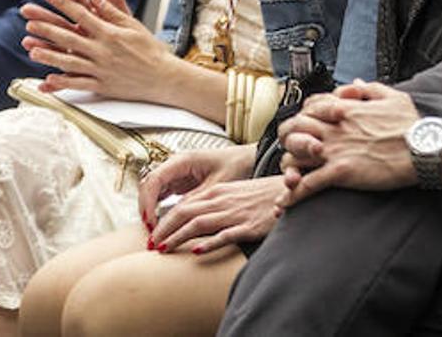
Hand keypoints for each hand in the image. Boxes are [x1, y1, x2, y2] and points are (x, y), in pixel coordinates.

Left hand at [20, 0, 174, 101]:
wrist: (164, 77)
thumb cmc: (151, 50)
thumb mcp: (133, 25)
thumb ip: (112, 11)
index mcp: (110, 33)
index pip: (82, 14)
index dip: (64, 3)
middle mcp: (103, 51)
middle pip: (69, 37)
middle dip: (47, 28)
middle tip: (30, 21)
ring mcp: (101, 70)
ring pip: (69, 62)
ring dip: (49, 56)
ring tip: (32, 51)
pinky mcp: (103, 86)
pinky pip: (79, 84)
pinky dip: (63, 83)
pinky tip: (48, 79)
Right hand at [137, 145, 257, 226]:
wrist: (250, 160)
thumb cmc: (237, 166)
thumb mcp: (217, 186)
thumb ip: (195, 200)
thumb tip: (175, 216)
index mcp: (182, 160)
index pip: (154, 180)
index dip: (148, 202)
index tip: (150, 223)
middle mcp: (175, 165)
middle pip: (148, 186)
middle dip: (145, 209)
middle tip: (151, 233)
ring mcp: (176, 174)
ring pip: (153, 192)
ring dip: (150, 211)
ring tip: (154, 233)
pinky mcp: (180, 183)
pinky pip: (162, 196)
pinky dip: (159, 210)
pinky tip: (162, 226)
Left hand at [148, 176, 281, 254]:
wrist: (290, 190)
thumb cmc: (261, 195)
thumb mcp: (233, 194)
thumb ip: (213, 204)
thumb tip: (190, 220)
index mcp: (217, 192)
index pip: (182, 206)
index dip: (164, 221)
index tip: (153, 235)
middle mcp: (222, 201)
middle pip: (184, 214)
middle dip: (164, 230)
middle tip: (151, 245)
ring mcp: (235, 213)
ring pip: (199, 224)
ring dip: (178, 237)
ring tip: (164, 250)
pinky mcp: (249, 226)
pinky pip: (226, 235)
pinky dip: (210, 243)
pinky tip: (197, 251)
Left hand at [276, 81, 421, 208]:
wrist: (424, 149)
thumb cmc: (412, 125)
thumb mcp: (393, 96)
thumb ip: (369, 89)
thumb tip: (354, 84)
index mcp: (346, 109)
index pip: (310, 106)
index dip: (304, 115)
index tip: (308, 125)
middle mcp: (335, 128)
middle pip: (294, 128)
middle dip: (288, 138)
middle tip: (291, 149)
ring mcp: (336, 150)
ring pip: (294, 155)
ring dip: (288, 166)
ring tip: (289, 176)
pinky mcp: (341, 173)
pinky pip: (307, 184)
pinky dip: (293, 195)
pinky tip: (284, 204)